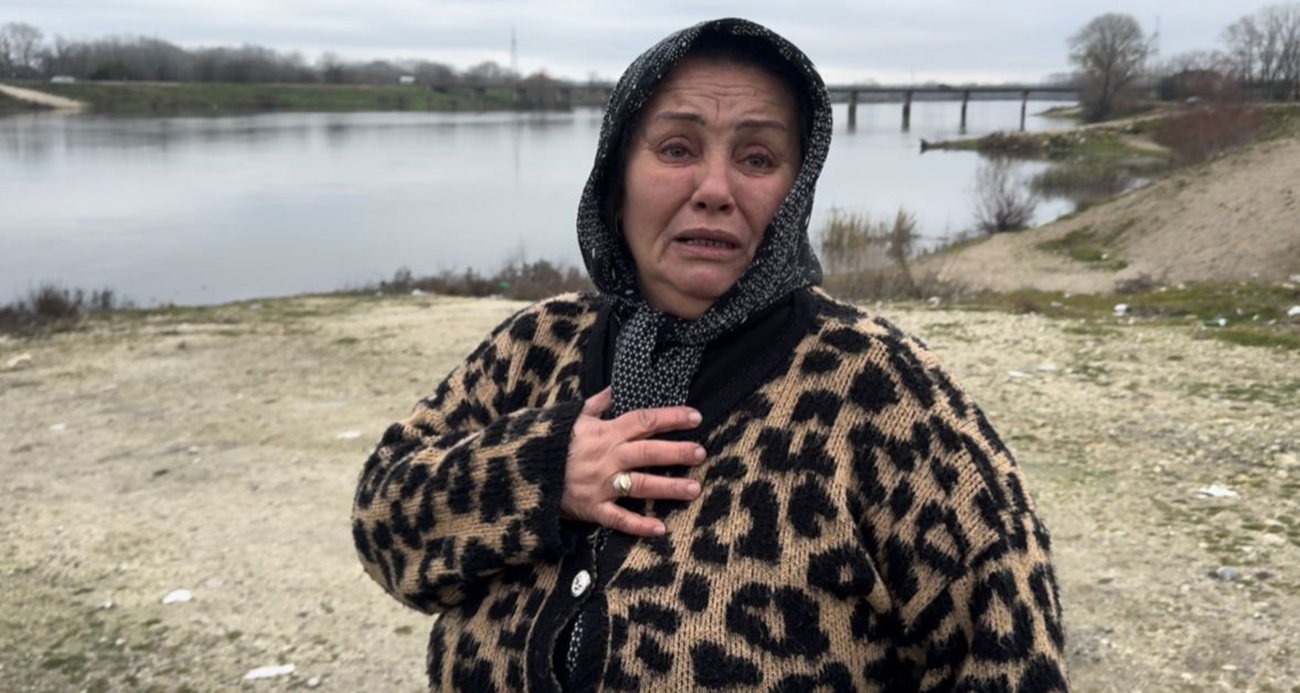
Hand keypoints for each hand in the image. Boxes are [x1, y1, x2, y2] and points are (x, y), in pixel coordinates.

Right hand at [560, 387, 704, 536]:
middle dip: (677, 452)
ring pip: (641, 485)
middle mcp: (608, 458)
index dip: (671, 418)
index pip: (644, 420)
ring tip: (694, 489)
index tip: (695, 417)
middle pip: (649, 452)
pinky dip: (638, 525)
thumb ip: (598, 404)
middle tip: (702, 453)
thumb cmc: (550, 442)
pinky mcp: (593, 508)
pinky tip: (660, 529)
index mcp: (605, 433)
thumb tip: (616, 387)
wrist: (521, 471)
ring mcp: (602, 484)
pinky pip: (618, 518)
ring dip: (669, 487)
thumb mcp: (572, 417)